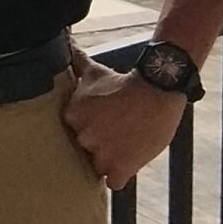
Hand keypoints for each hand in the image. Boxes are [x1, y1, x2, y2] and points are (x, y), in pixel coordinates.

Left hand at [62, 44, 186, 189]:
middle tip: (115, 133)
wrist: (156, 90)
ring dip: (109, 160)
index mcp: (72, 116)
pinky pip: (113, 182)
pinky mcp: (120, 168)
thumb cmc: (124, 82)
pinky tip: (127, 163)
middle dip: (98, 144)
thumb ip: (76, 60)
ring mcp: (101, 154)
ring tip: (124, 146)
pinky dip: (119, 176)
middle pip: (85, 149)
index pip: (73, 131)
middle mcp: (82, 136)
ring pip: (98, 166)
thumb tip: (66, 41)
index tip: (101, 122)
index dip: (88, 129)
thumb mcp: (94, 70)